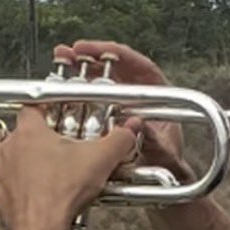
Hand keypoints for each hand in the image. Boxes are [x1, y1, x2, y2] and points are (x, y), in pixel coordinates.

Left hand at [0, 105, 137, 229]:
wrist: (41, 228)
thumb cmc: (62, 192)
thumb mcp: (100, 160)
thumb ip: (119, 140)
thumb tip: (131, 129)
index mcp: (30, 133)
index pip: (30, 107)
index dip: (42, 105)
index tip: (51, 107)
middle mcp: (9, 150)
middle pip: (0, 129)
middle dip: (12, 128)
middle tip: (28, 133)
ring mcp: (1, 174)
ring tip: (11, 153)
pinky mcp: (0, 198)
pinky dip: (6, 186)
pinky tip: (20, 190)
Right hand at [53, 41, 190, 183]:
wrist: (162, 178)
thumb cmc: (167, 163)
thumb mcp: (162, 152)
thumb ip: (153, 139)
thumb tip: (139, 125)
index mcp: (158, 94)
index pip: (139, 66)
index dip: (118, 55)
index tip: (99, 51)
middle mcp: (139, 95)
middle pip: (115, 68)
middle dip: (92, 57)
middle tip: (71, 51)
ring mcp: (123, 104)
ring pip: (102, 80)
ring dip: (82, 69)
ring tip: (62, 60)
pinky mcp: (109, 116)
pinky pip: (94, 98)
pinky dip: (79, 91)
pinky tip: (63, 85)